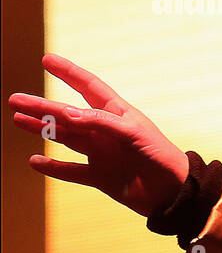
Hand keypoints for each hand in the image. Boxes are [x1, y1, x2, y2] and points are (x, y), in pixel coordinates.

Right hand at [9, 54, 189, 217]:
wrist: (175, 193)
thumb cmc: (162, 156)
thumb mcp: (135, 134)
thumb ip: (102, 123)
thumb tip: (67, 114)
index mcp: (118, 114)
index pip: (90, 87)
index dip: (69, 73)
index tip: (48, 59)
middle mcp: (106, 132)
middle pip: (68, 114)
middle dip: (42, 106)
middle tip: (15, 99)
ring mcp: (101, 154)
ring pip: (65, 138)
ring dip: (42, 129)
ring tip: (18, 119)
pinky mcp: (100, 177)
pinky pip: (71, 171)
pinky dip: (53, 168)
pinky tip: (35, 161)